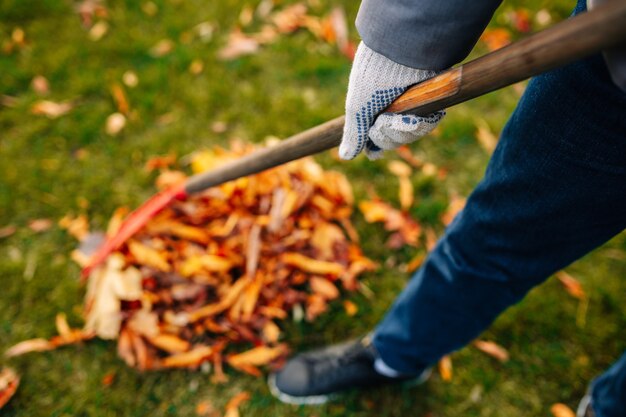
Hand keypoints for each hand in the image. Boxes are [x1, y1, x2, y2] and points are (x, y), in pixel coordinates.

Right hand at [339, 42, 444, 159]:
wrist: (401, 53)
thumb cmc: (374, 79)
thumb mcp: (357, 108)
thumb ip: (354, 133)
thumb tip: (345, 156)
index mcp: (373, 108)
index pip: (375, 138)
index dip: (375, 145)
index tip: (375, 150)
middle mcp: (392, 107)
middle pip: (392, 141)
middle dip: (388, 135)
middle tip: (384, 121)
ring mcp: (412, 105)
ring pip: (410, 136)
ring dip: (403, 130)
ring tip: (400, 116)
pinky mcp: (430, 101)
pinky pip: (428, 125)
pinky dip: (422, 124)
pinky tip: (415, 116)